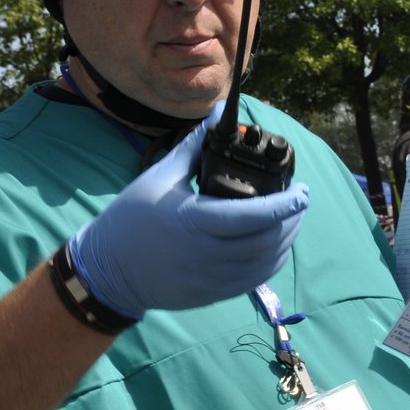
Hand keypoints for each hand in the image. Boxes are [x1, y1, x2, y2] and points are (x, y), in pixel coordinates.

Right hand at [69, 106, 309, 317]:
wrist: (106, 270)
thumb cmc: (131, 219)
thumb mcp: (159, 177)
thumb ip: (194, 147)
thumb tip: (216, 114)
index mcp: (194, 220)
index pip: (253, 216)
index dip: (285, 205)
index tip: (302, 192)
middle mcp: (205, 253)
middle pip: (266, 241)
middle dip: (292, 220)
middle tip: (299, 202)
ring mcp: (209, 278)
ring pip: (264, 263)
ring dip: (285, 241)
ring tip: (291, 220)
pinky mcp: (210, 294)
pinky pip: (252, 281)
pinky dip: (270, 262)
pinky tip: (275, 246)